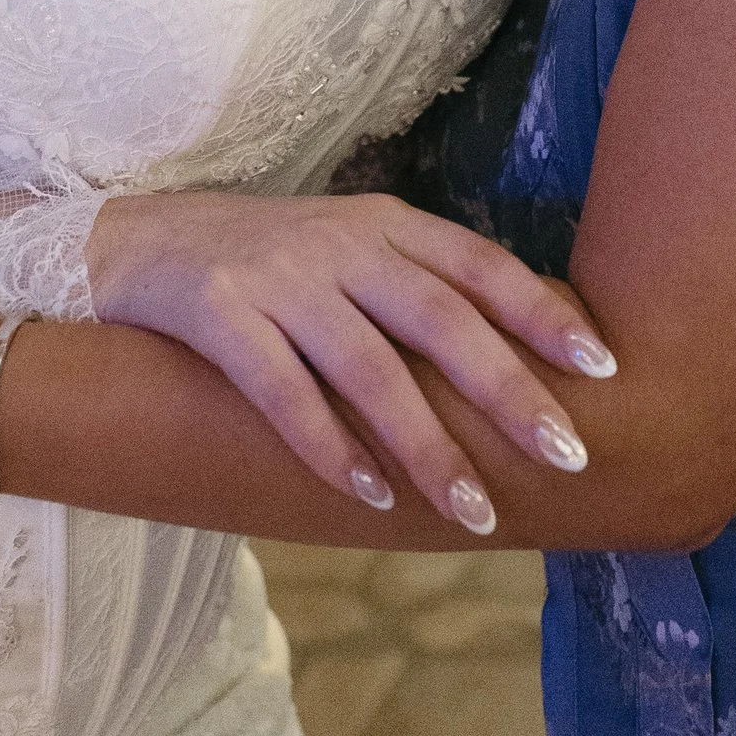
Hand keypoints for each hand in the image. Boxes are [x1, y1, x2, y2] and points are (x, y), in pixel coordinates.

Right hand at [84, 186, 614, 526]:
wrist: (133, 240)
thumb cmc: (264, 263)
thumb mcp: (347, 252)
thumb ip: (418, 291)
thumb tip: (522, 364)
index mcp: (383, 226)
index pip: (478, 265)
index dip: (541, 312)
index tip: (602, 368)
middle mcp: (339, 244)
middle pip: (440, 319)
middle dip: (509, 391)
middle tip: (568, 455)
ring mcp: (277, 277)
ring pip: (369, 367)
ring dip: (428, 445)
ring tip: (475, 509)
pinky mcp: (217, 314)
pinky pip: (282, 388)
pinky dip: (328, 445)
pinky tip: (368, 494)